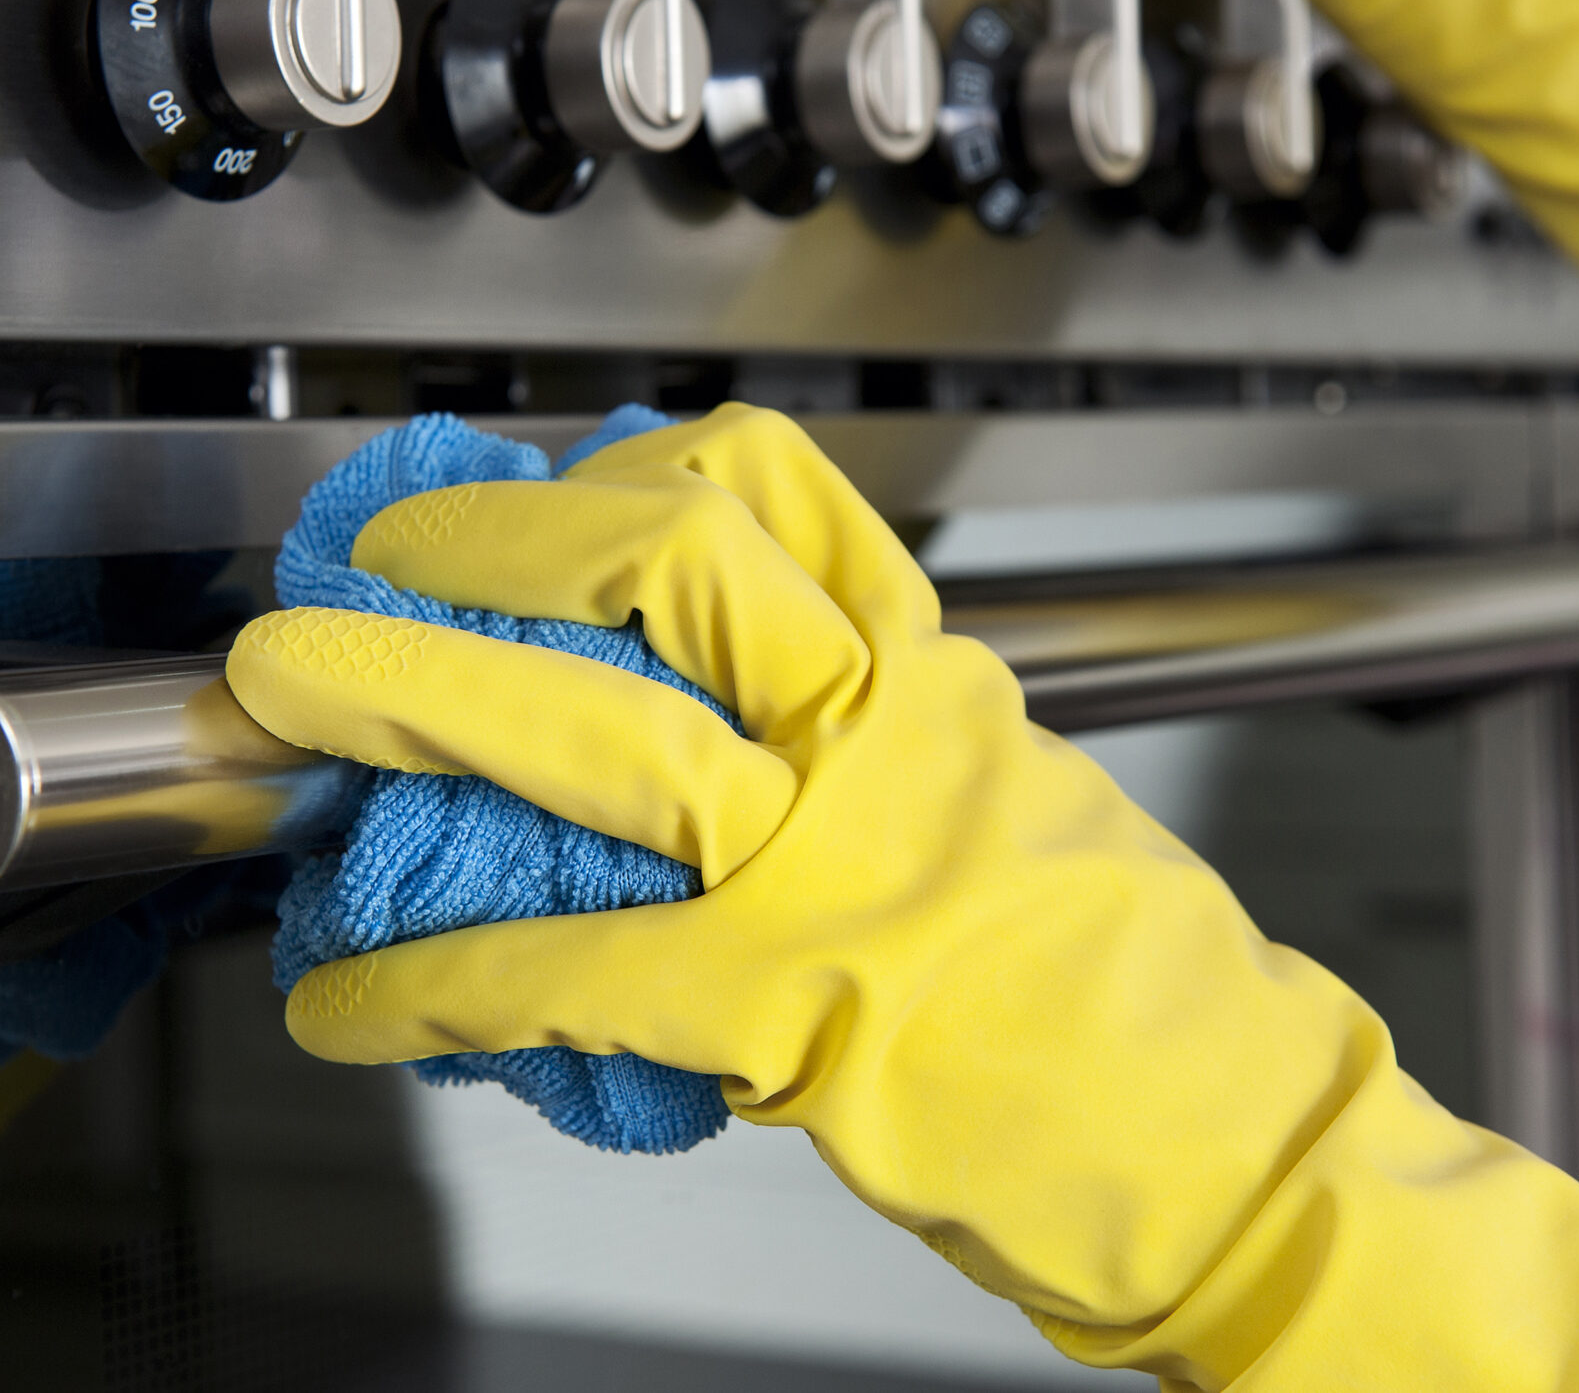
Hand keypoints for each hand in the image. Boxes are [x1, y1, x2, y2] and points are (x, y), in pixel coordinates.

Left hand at [229, 404, 1578, 1388]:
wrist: (1241, 1145)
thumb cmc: (1139, 994)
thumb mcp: (1015, 812)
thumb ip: (878, 757)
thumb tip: (728, 750)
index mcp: (938, 685)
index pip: (785, 498)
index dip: (637, 467)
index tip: (548, 483)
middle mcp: (892, 736)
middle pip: (672, 564)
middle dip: (503, 543)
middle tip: (392, 550)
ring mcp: (842, 862)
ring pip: (603, 734)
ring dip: (425, 702)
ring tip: (305, 694)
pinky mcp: (796, 1005)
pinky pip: (573, 966)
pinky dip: (440, 980)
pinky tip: (361, 999)